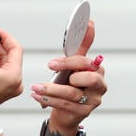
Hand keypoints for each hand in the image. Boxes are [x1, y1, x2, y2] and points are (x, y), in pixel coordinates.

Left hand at [29, 21, 105, 135]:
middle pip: (88, 78)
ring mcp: (93, 100)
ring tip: (36, 87)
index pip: (86, 63)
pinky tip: (36, 95)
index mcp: (98, 70)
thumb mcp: (74, 65)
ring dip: (51, 89)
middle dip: (67, 73)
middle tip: (50, 70)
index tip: (52, 63)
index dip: (69, 61)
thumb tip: (89, 23)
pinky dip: (49, 99)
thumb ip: (81, 45)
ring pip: (72, 93)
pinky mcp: (84, 113)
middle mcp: (100, 86)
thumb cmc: (71, 84)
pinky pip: (65, 105)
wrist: (67, 112)